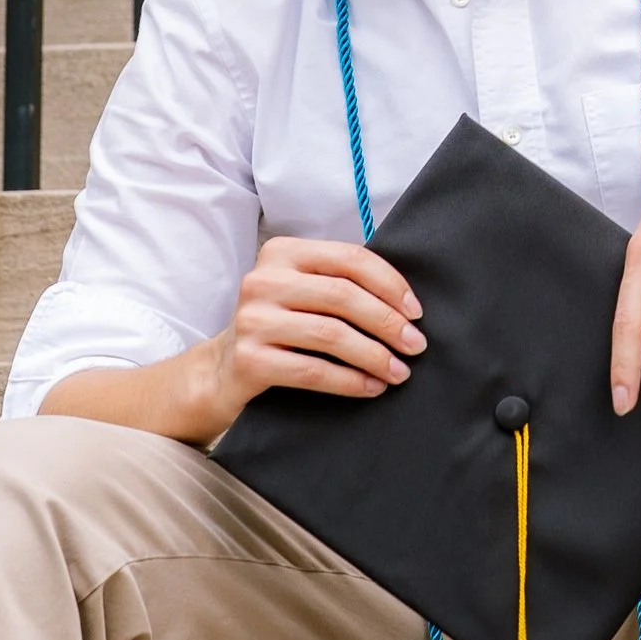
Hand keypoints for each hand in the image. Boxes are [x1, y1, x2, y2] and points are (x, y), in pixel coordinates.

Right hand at [210, 235, 425, 436]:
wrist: (224, 369)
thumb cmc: (279, 326)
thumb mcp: (303, 292)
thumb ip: (341, 284)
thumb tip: (406, 304)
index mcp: (282, 252)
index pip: (349, 259)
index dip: (390, 284)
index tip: (416, 312)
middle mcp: (263, 280)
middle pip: (343, 296)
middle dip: (387, 322)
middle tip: (416, 345)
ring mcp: (252, 319)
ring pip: (331, 334)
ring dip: (375, 355)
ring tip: (400, 371)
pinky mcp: (250, 359)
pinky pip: (313, 370)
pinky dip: (350, 381)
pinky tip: (372, 387)